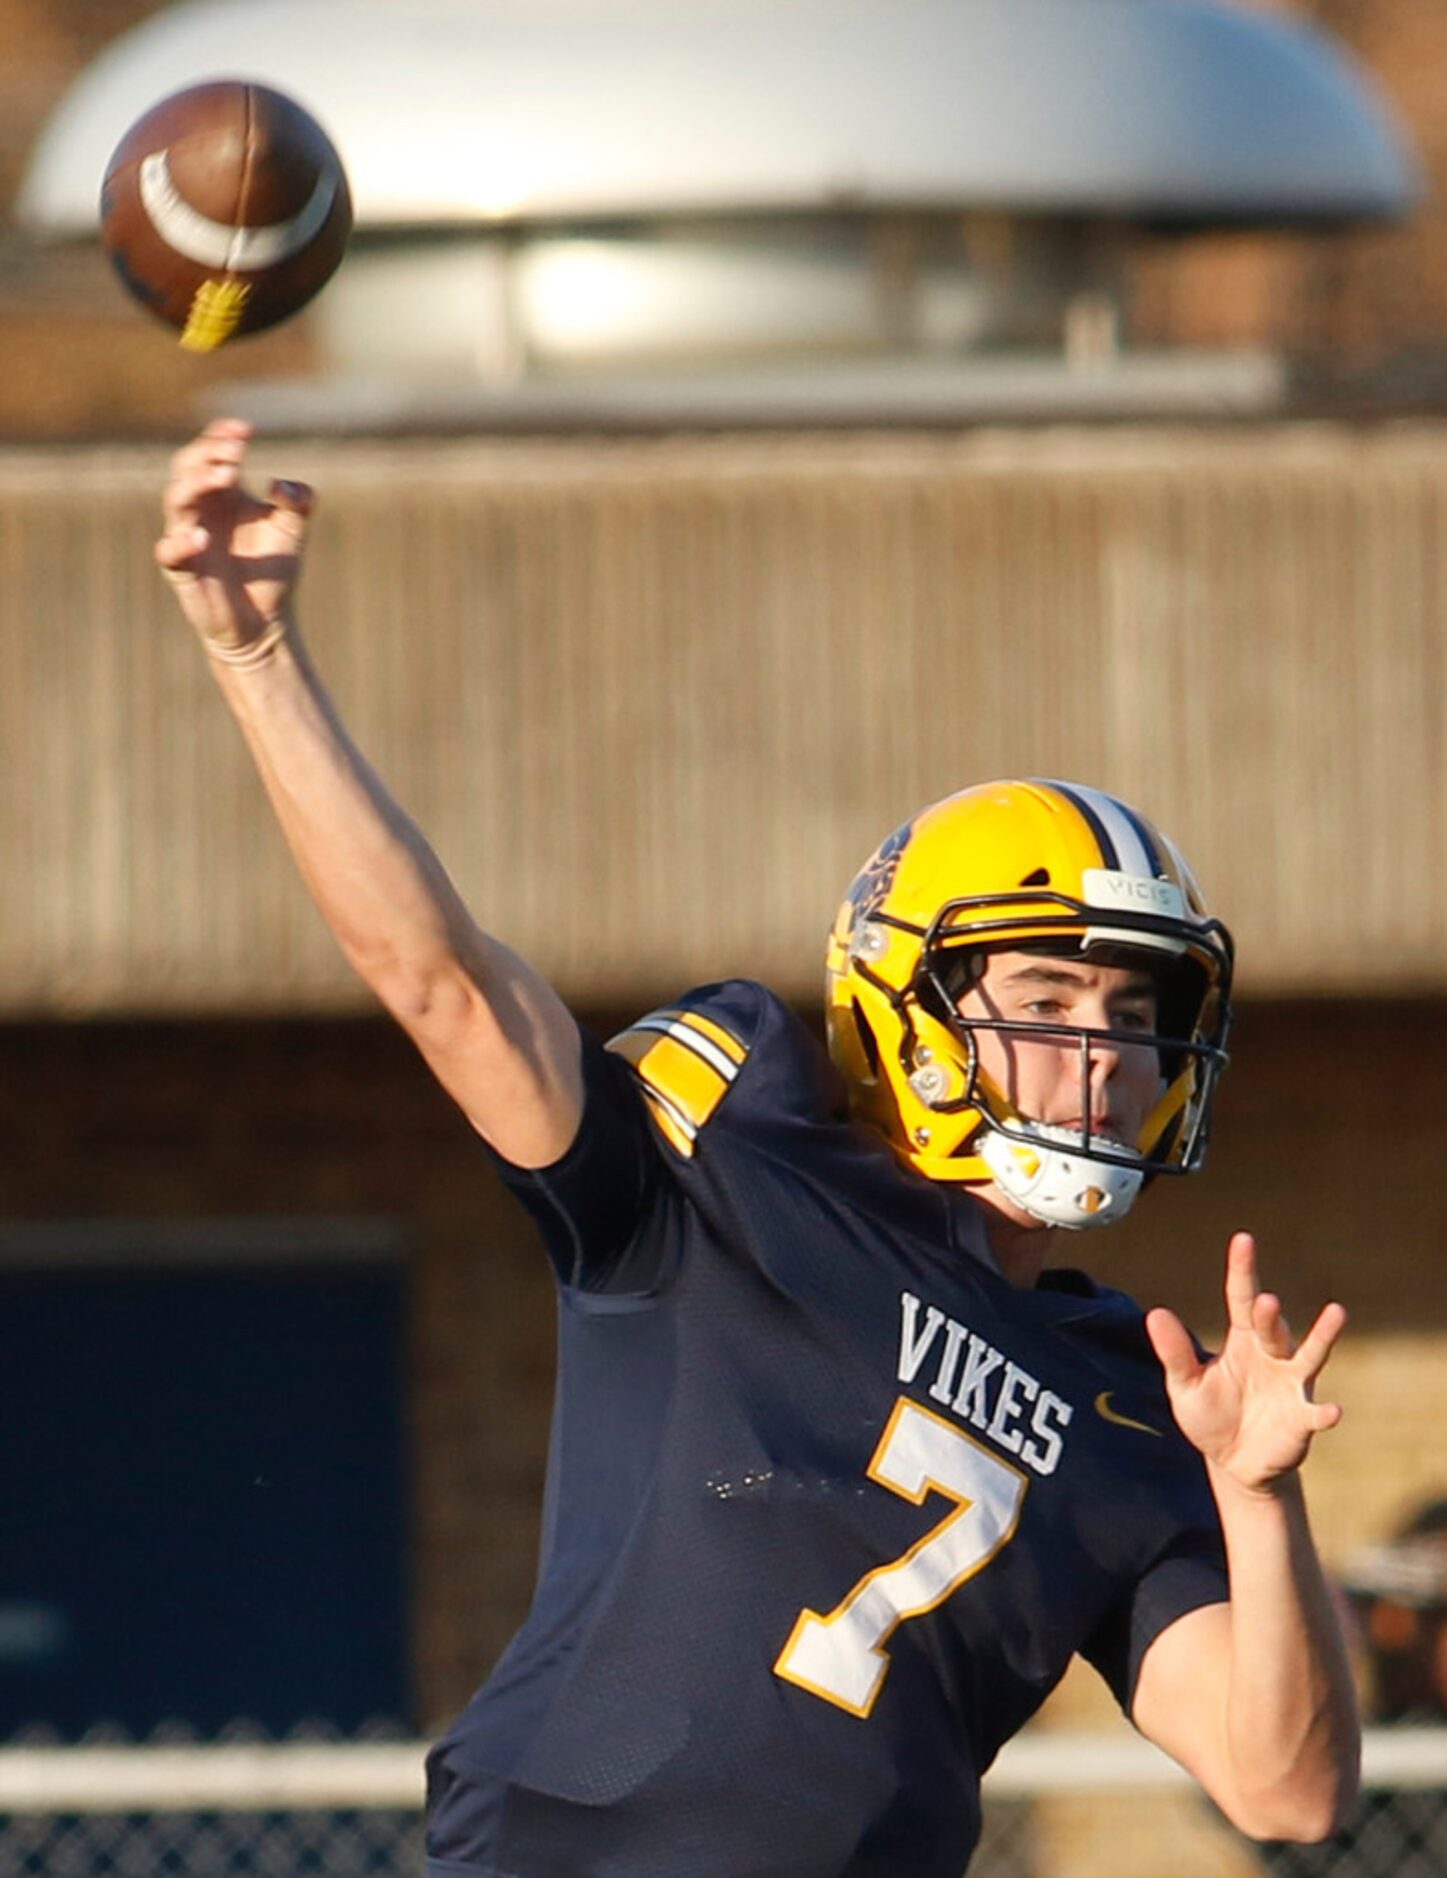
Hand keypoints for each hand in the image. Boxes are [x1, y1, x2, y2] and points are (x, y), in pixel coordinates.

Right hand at [155, 418, 312, 663]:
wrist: (265, 621)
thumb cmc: (273, 569)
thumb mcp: (293, 530)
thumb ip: (297, 502)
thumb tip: (283, 484)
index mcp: (221, 493)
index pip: (210, 452)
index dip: (221, 436)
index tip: (246, 430)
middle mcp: (199, 509)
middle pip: (186, 466)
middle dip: (209, 454)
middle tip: (237, 451)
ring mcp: (186, 538)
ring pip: (176, 500)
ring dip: (198, 483)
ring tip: (228, 476)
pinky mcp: (182, 571)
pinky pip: (169, 552)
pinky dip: (181, 542)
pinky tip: (202, 537)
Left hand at [1145, 1231, 1345, 1493]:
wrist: (1233, 1462)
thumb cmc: (1210, 1414)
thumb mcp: (1185, 1385)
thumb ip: (1175, 1353)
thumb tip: (1155, 1313)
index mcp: (1242, 1341)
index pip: (1241, 1298)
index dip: (1242, 1269)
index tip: (1243, 1239)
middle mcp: (1272, 1356)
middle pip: (1272, 1328)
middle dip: (1270, 1315)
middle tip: (1265, 1301)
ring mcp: (1291, 1386)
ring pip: (1310, 1355)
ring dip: (1322, 1336)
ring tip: (1336, 1312)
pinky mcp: (1301, 1421)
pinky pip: (1314, 1414)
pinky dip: (1324, 1413)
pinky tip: (1332, 1411)